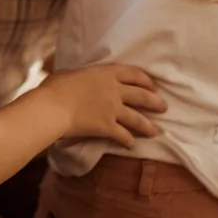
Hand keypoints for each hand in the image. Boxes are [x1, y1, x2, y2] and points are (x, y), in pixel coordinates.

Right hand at [43, 64, 165, 147]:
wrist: (53, 106)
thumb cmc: (56, 87)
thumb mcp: (70, 73)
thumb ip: (81, 77)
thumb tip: (77, 78)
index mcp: (106, 73)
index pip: (133, 74)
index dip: (145, 80)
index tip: (152, 85)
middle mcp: (114, 90)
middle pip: (141, 95)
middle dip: (155, 102)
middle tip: (164, 107)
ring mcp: (113, 109)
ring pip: (137, 118)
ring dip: (148, 126)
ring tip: (156, 132)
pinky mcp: (107, 127)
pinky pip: (123, 135)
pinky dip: (129, 141)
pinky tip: (132, 145)